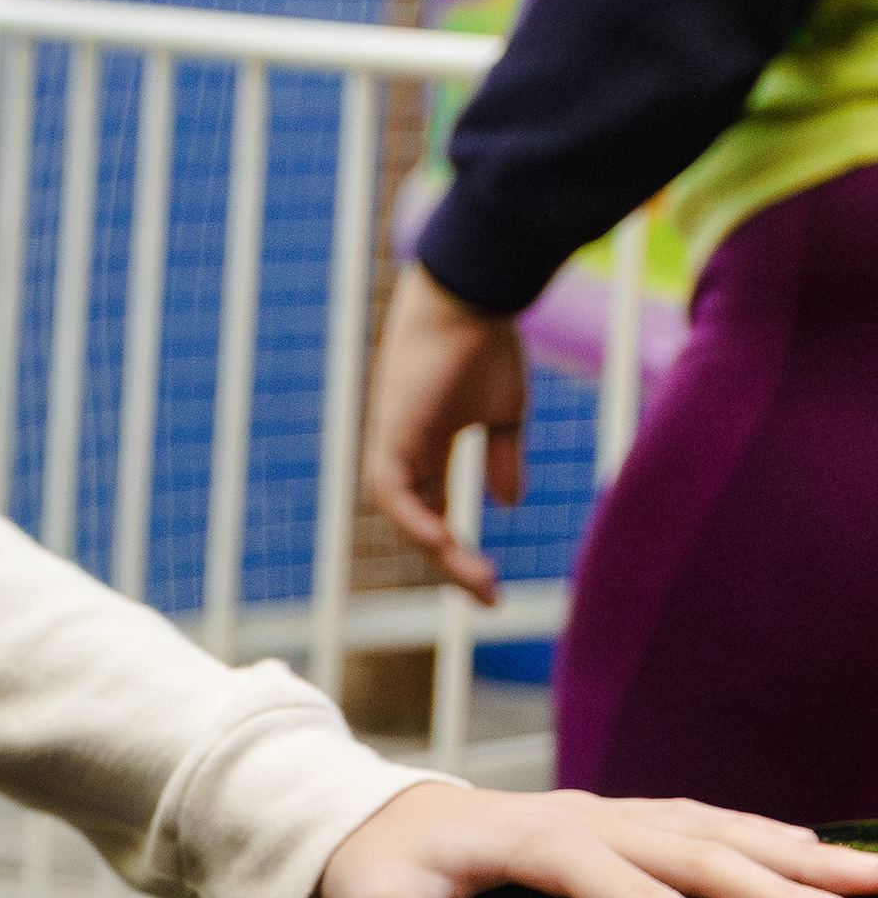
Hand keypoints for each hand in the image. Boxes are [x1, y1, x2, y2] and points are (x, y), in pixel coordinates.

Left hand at [316, 783, 877, 897]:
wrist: (366, 811)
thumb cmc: (376, 866)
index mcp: (532, 842)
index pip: (626, 888)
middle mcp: (581, 819)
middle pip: (693, 851)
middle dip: (782, 887)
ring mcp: (602, 815)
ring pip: (712, 830)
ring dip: (793, 855)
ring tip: (873, 880)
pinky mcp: (612, 821)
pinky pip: (699, 823)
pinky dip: (763, 835)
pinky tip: (814, 854)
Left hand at [360, 262, 531, 603]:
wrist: (473, 299)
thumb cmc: (486, 345)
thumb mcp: (501, 414)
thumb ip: (501, 457)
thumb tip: (508, 502)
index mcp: (424, 447)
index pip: (432, 512)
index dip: (458, 550)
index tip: (493, 586)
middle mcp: (401, 449)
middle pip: (416, 522)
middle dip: (450, 564)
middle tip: (489, 598)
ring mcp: (392, 440)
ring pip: (402, 514)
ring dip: (438, 550)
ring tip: (477, 580)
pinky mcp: (390, 430)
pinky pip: (392, 489)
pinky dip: (416, 518)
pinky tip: (445, 544)